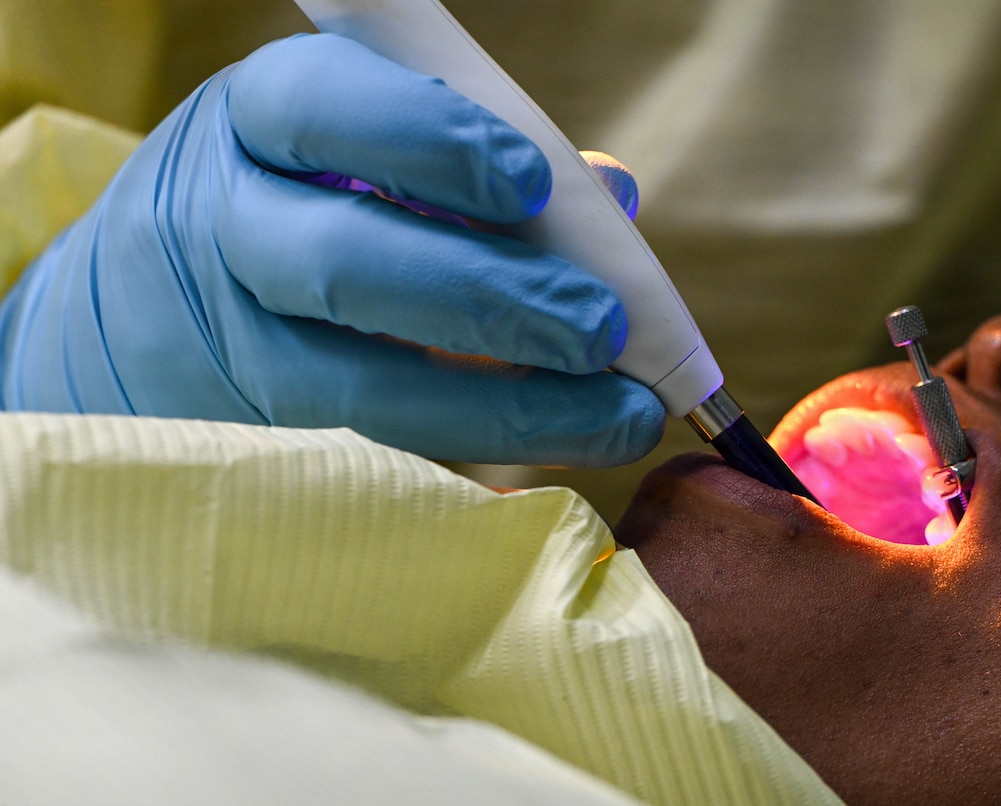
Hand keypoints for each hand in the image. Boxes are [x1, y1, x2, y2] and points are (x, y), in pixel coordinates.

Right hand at [0, 33, 663, 466]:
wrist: (123, 325)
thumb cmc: (286, 217)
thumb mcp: (347, 159)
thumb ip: (469, 171)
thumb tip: (611, 192)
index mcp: (253, 126)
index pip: (324, 108)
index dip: (430, 142)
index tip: (530, 184)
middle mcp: (217, 228)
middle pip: (342, 263)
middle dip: (488, 298)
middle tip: (600, 329)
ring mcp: (215, 350)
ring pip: (350, 390)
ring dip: (502, 408)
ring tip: (616, 418)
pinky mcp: (229, 448)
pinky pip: (353, 466)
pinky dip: (460, 466)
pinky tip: (544, 468)